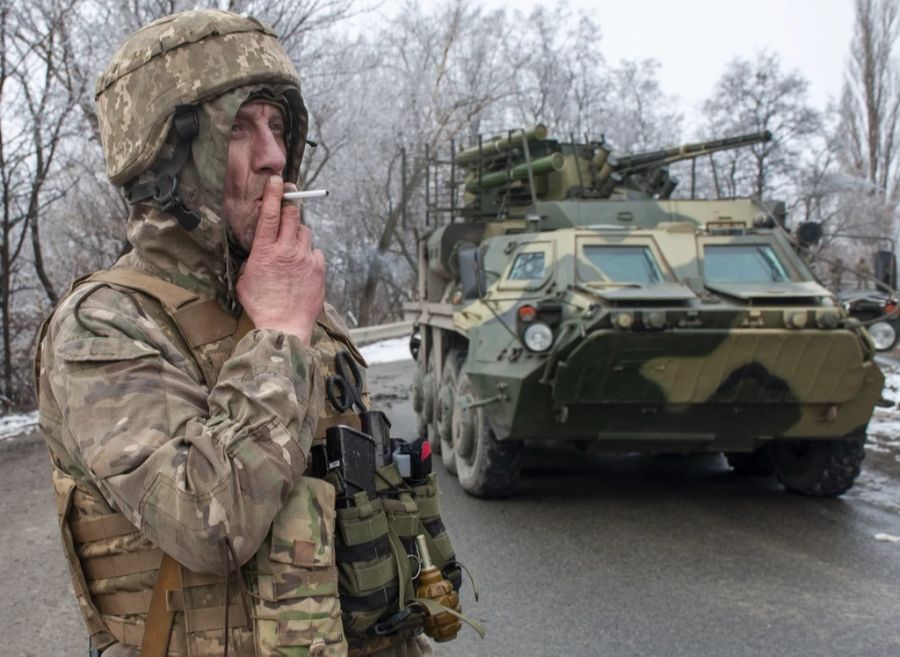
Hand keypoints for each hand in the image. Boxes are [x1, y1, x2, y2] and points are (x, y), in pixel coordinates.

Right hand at [236, 176, 325, 344]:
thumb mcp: (246, 279)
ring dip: (299, 235)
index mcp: (265, 251)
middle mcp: (287, 250)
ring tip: (292, 251)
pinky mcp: (319, 269)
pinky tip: (302, 268)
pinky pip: (315, 252)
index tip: (277, 181)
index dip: (274, 193)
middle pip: (294, 215)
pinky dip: (309, 255)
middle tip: (287, 213)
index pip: (271, 213)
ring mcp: (305, 259)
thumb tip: (258, 252)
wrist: (284, 327)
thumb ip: (253, 260)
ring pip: (306, 233)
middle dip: (290, 210)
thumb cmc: (262, 306)